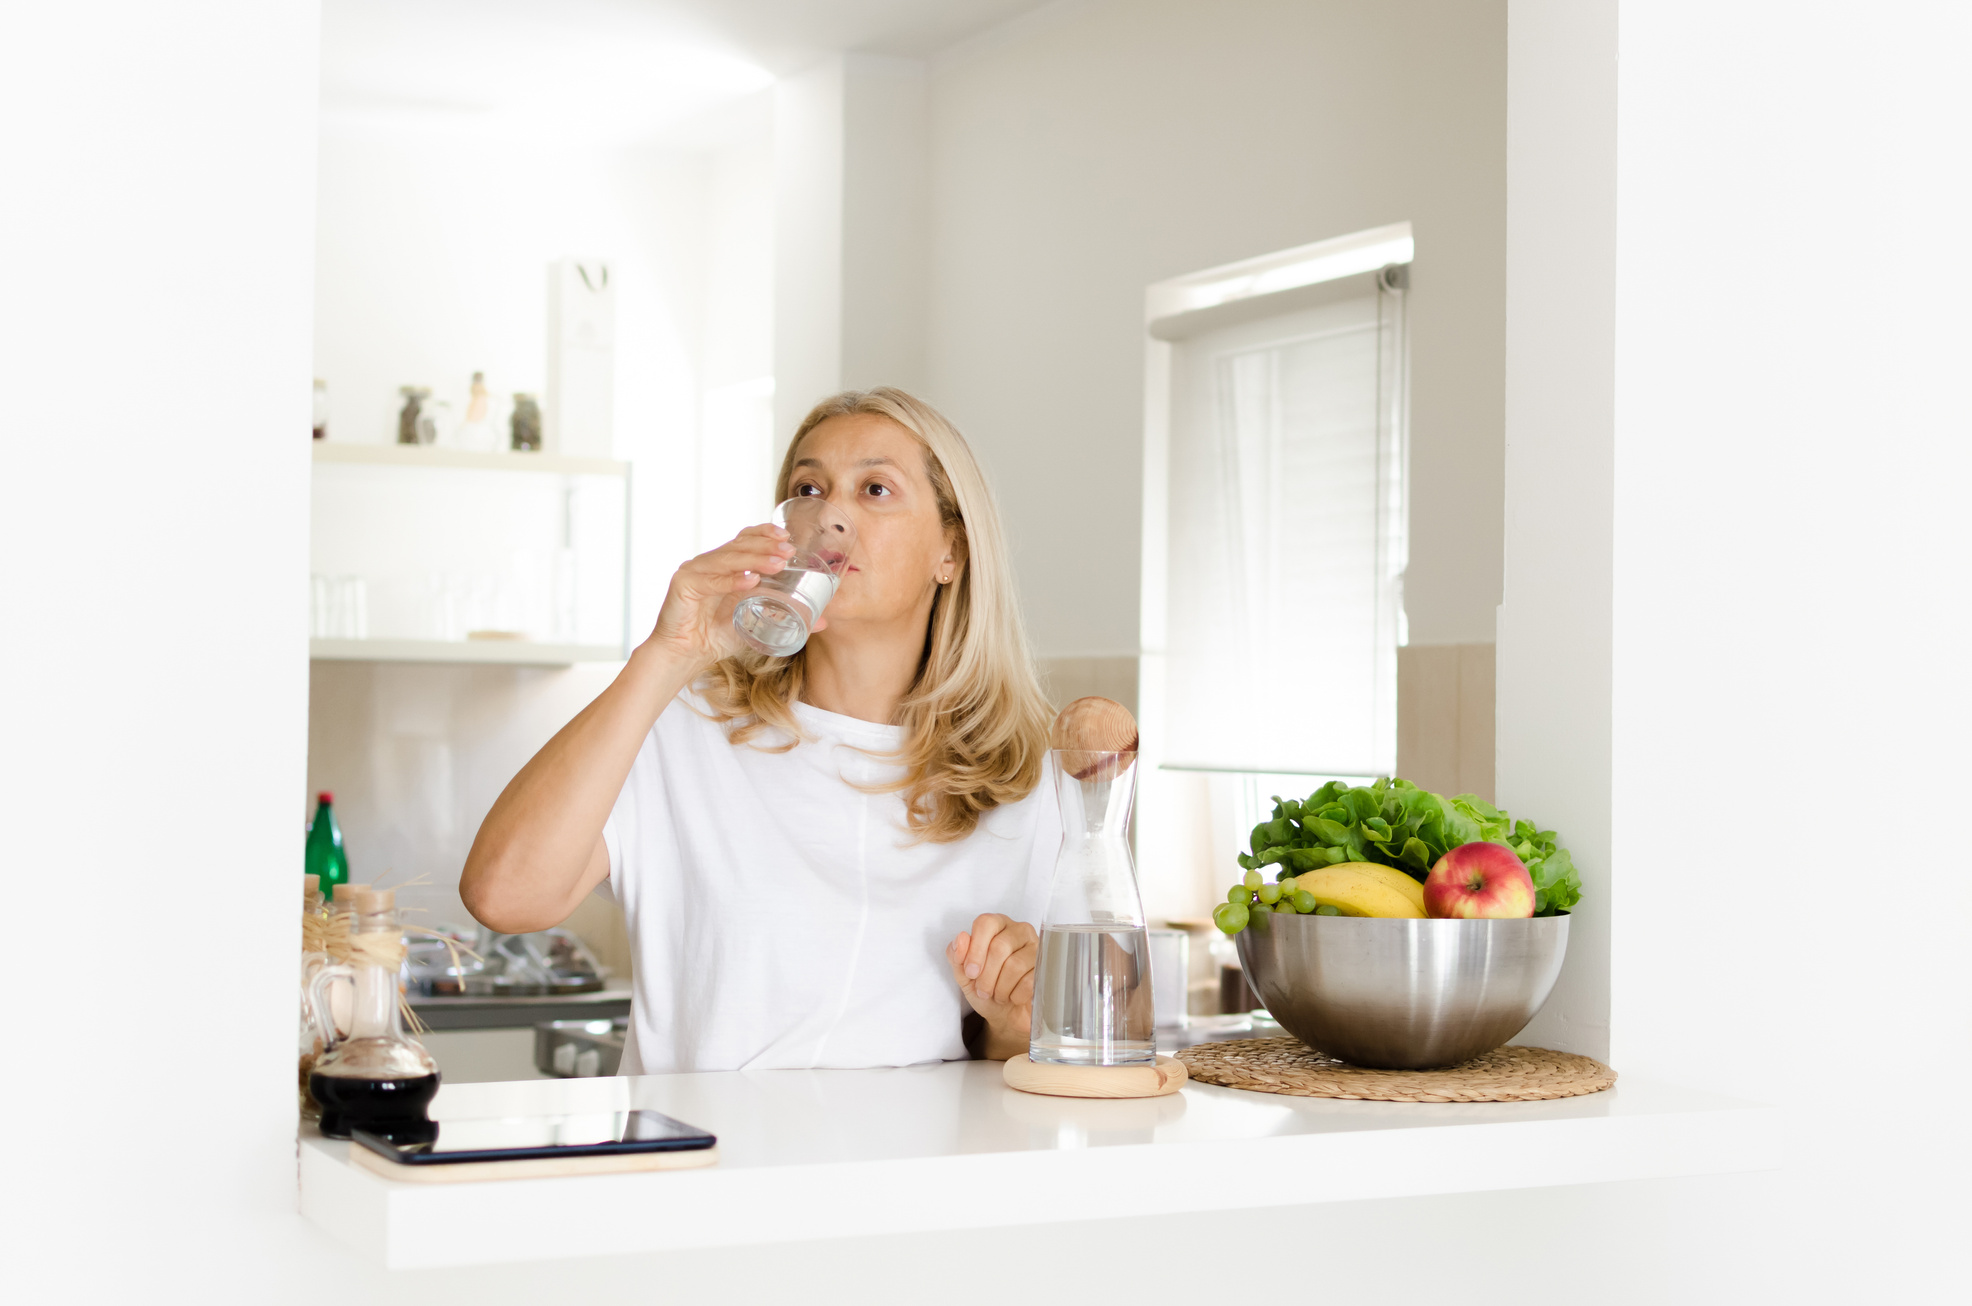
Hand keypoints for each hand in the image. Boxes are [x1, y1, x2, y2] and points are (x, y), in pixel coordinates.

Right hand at [642, 524, 824, 667]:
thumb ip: (784, 617)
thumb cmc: (718, 636)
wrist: (685, 655)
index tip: (787, 535)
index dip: (764, 533)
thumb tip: (822, 622)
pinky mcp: (683, 584)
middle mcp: (708, 562)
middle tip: (789, 549)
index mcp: (724, 564)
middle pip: (738, 544)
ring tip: (777, 563)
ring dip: (754, 559)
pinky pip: (711, 580)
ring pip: (727, 558)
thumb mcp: (756, 622)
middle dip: (766, 545)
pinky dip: (731, 580)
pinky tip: (750, 581)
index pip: (744, 538)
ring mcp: (694, 570)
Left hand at [946, 913, 1037, 1058]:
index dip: (975, 950)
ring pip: (1014, 965)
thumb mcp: (964, 975)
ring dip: (1000, 988)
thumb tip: (961, 938)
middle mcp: (1019, 931)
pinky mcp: (1047, 968)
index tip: (970, 972)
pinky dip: (1015, 995)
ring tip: (997, 995)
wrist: (1005, 1016)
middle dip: (986, 975)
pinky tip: (1013, 997)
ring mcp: (1036, 948)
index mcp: (997, 925)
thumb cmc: (986, 989)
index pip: (986, 923)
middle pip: (999, 947)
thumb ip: (957, 956)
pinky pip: (1029, 981)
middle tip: (983, 990)